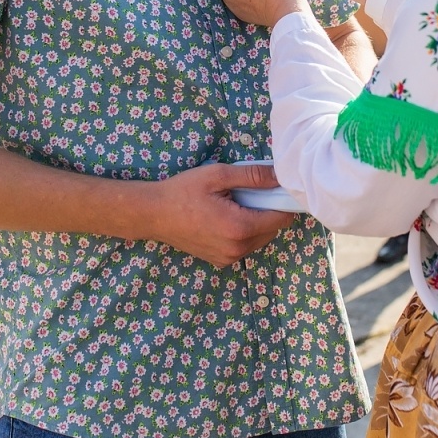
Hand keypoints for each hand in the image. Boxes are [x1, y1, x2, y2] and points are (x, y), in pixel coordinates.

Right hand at [144, 161, 294, 266]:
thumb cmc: (183, 191)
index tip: (275, 187)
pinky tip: (226, 218)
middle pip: (273, 230)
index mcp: (240, 227)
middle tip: (250, 193)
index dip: (283, 201)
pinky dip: (245, 233)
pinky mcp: (221, 262)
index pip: (281, 218)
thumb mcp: (218, 175)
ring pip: (261, 239)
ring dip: (257, 222)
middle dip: (269, 211)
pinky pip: (246, 247)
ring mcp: (229, 258)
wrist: (154, 214)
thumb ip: (252, 176)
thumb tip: (280, 175)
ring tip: (235, 204)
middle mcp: (238, 248)